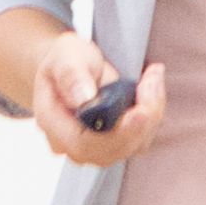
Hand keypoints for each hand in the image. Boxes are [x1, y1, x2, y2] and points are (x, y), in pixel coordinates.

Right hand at [29, 32, 166, 167]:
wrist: (72, 65)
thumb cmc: (66, 60)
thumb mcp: (65, 55)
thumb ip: (71, 74)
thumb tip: (84, 99)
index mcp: (52, 123)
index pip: (84, 144)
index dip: (117, 133)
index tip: (141, 112)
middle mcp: (72, 144)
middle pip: (114, 149)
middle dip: (143, 118)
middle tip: (153, 79)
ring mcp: (94, 147)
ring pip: (133, 145)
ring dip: (152, 112)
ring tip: (152, 76)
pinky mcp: (115, 143)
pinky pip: (141, 138)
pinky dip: (153, 113)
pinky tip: (151, 86)